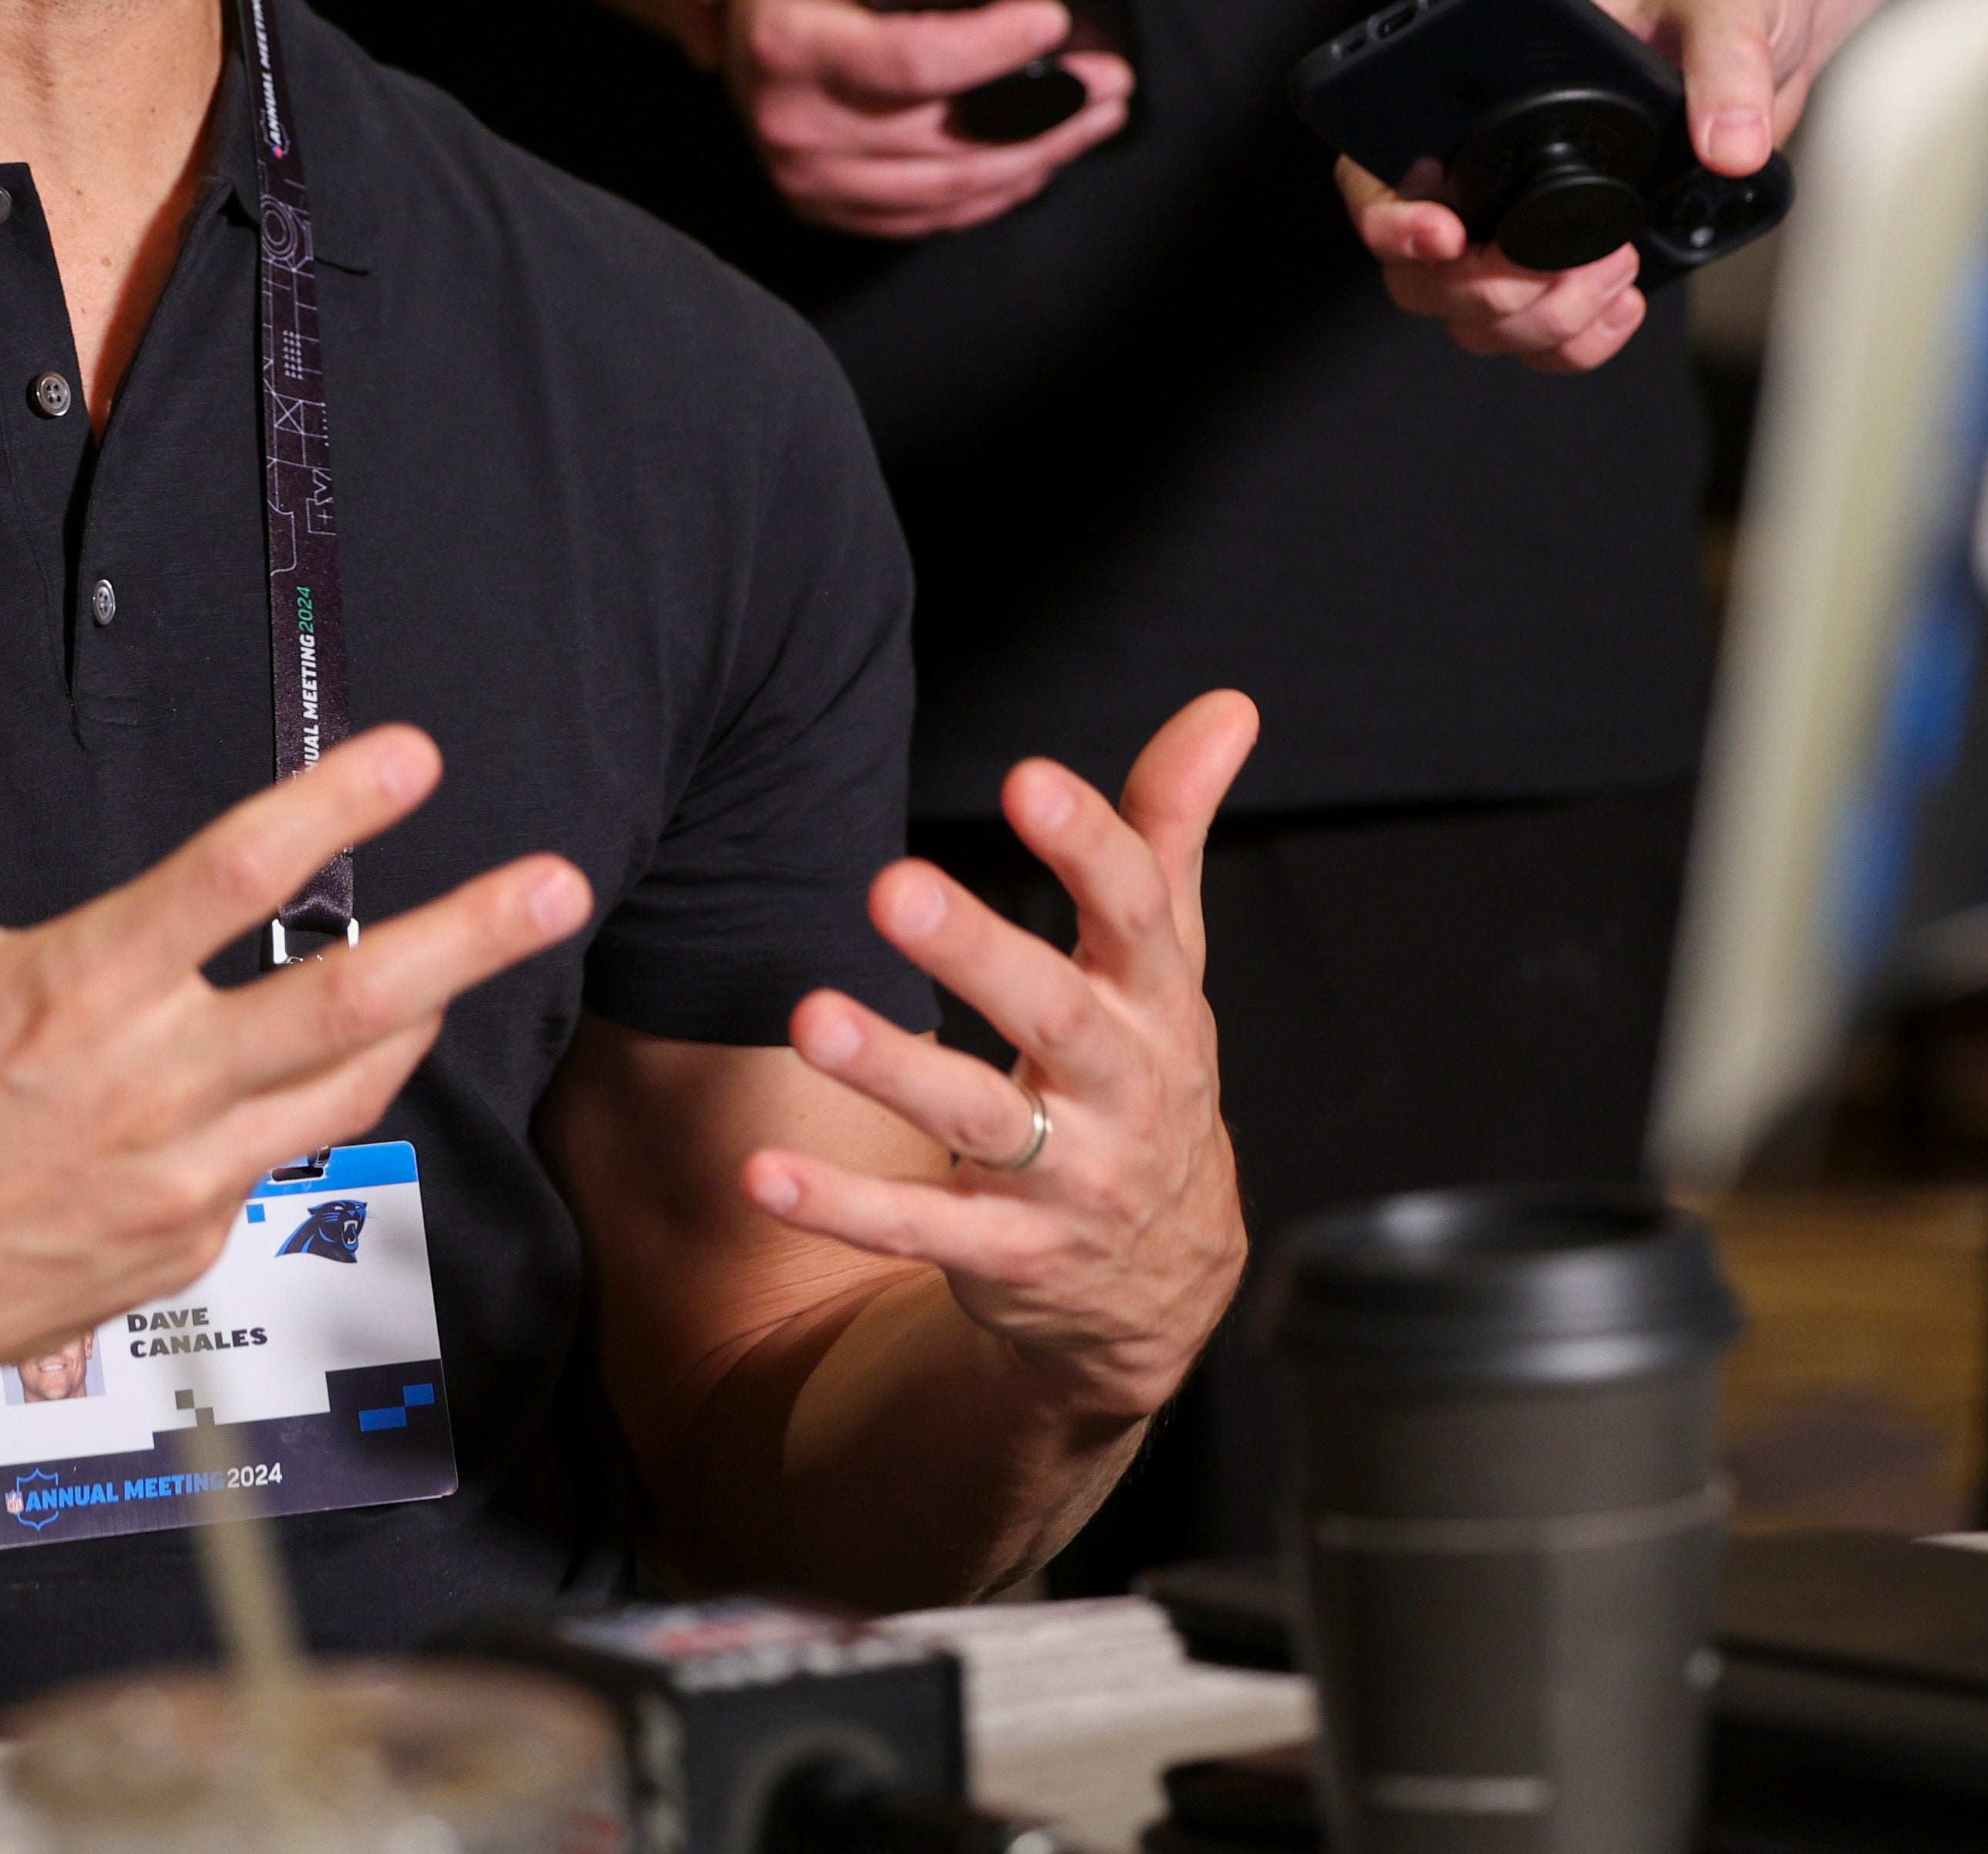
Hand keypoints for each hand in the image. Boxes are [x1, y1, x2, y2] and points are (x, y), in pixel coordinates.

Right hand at [0, 657, 590, 1378]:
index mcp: (72, 991)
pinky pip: (282, 1154)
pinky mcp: (188, 1243)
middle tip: (556, 886)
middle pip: (348, 1002)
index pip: (231, 877)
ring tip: (476, 961)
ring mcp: (179, 1178)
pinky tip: (329, 1060)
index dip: (332, 809)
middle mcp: (146, 1088)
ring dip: (424, 1017)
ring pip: (344, 1088)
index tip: (412, 757)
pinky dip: (318, 1098)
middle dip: (470, 936)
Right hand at [721, 0, 1133, 237]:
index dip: (993, 46)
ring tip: (1101, 112)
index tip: (1056, 19)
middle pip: (945, 139)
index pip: (909, 61)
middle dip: (1047, 110)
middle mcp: (790, 123)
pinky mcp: (826, 206)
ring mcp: (806, 177)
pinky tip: (1045, 151)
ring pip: (949, 188)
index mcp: (788, 42)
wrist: (747, 6)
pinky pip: (931, 216)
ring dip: (1038, 155)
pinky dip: (997, 189)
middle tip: (1114, 79)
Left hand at [750, 692, 1260, 1423]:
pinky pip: (919, 1232)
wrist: (1167, 1283)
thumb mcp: (1174, 961)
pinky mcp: (1005, 1255)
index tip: (1028, 777)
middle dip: (976, 951)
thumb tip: (1228, 703)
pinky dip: (841, 1208)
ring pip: (979, 1122)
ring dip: (894, 1070)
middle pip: (1053, 1013)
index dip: (1090, 846)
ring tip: (809, 1018)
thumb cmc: (1149, 1076)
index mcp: (1160, 1004)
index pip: (1137, 914)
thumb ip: (1173, 831)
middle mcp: (1123, 1089)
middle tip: (892, 884)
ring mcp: (1067, 1180)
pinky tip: (759, 1177)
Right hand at [1340, 0, 1826, 371]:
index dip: (1388, 216)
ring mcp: (1531, 223)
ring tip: (1617, 271)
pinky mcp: (1583, 261)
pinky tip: (1624, 302)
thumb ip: (1724, 64)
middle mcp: (1492, 165)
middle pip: (1422, 271)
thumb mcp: (1726, 0)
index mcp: (1485, 90)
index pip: (1380, 167)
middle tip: (1565, 267)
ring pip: (1477, 318)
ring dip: (1536, 321)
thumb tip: (1731, 148)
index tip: (1444, 233)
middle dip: (1483, 290)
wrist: (1773, 23)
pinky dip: (1575, 343)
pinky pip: (1543, 337)